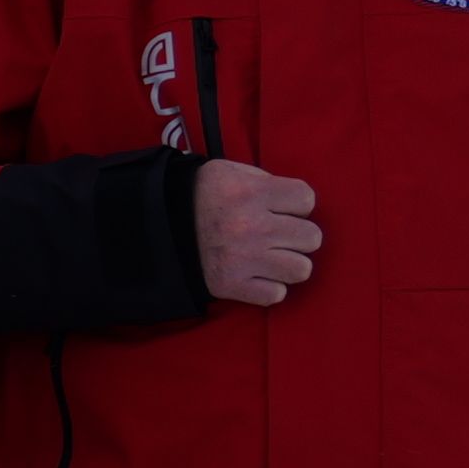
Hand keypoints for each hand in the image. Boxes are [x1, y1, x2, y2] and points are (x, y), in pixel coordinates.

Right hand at [194, 159, 320, 308]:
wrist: (157, 224)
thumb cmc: (201, 196)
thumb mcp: (230, 172)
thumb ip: (266, 182)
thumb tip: (298, 204)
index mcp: (249, 192)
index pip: (306, 199)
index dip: (296, 204)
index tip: (279, 208)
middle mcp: (249, 225)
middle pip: (311, 237)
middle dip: (296, 235)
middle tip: (276, 234)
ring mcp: (242, 258)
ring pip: (301, 269)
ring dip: (288, 264)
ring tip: (269, 256)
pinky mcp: (231, 285)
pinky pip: (276, 294)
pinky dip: (267, 287)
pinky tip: (254, 274)